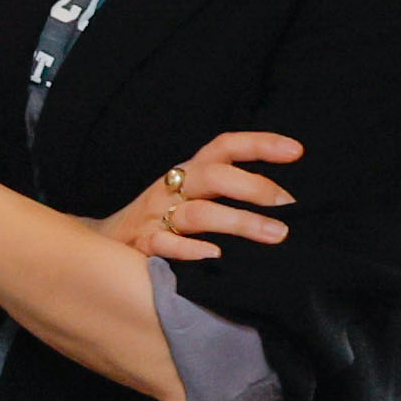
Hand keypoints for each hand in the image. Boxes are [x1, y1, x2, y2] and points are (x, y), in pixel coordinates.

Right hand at [103, 129, 297, 265]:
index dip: (258, 144)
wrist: (104, 245)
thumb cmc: (162, 220)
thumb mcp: (191, 195)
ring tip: (275, 234)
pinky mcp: (140, 245)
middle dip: (253, 187)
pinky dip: (188, 249)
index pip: (224, 147)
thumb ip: (227, 192)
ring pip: (198, 214)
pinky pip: (163, 244)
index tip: (296, 151)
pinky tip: (214, 256)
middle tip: (287, 203)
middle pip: (213, 176)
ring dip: (239, 222)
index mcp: (188, 173)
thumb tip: (287, 200)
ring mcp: (154, 216)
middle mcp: (172, 189)